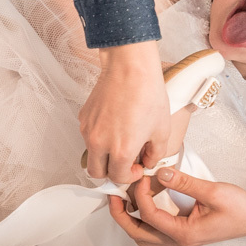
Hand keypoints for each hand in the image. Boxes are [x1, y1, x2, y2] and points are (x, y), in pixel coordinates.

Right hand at [81, 40, 169, 183]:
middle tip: (125, 162)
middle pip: (97, 173)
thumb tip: (148, 161)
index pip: (118, 178)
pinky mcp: (84, 117)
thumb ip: (155, 154)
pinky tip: (114, 124)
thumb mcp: (162, 129)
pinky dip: (99, 137)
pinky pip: (88, 135)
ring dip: (104, 155)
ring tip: (121, 139)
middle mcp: (100, 143)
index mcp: (121, 150)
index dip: (130, 177)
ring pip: (91, 154)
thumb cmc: (147, 94)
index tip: (137, 168)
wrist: (130, 68)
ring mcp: (88, 130)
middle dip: (111, 172)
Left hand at [109, 169, 245, 245]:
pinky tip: (141, 217)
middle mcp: (179, 242)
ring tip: (122, 204)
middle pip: (138, 234)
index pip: (149, 216)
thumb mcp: (213, 191)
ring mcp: (181, 242)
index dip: (140, 194)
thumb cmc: (240, 207)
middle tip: (112, 196)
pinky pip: (156, 242)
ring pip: (144, 241)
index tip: (143, 176)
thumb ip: (184, 182)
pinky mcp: (184, 237)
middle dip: (121, 216)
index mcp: (184, 233)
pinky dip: (143, 231)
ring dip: (130, 224)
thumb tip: (159, 171)